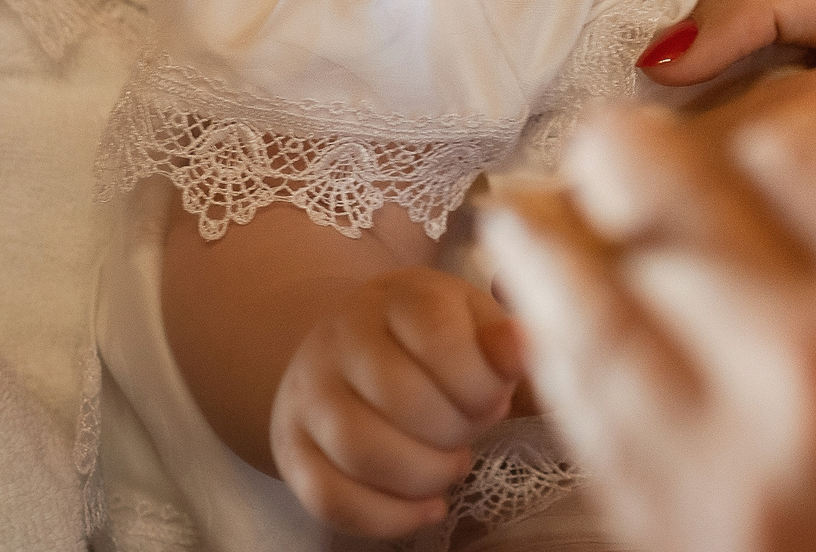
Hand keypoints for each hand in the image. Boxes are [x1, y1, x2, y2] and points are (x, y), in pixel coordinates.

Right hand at [266, 266, 525, 536]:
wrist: (348, 348)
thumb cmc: (428, 337)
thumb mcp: (471, 319)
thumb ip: (501, 339)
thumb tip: (523, 349)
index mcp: (394, 298)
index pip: (437, 336)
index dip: (479, 382)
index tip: (495, 398)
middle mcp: (339, 340)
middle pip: (402, 400)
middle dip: (456, 430)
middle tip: (473, 429)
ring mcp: (308, 397)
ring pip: (363, 452)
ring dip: (426, 475)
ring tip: (454, 465)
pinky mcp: (292, 450)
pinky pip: (331, 499)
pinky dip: (389, 518)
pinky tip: (428, 506)